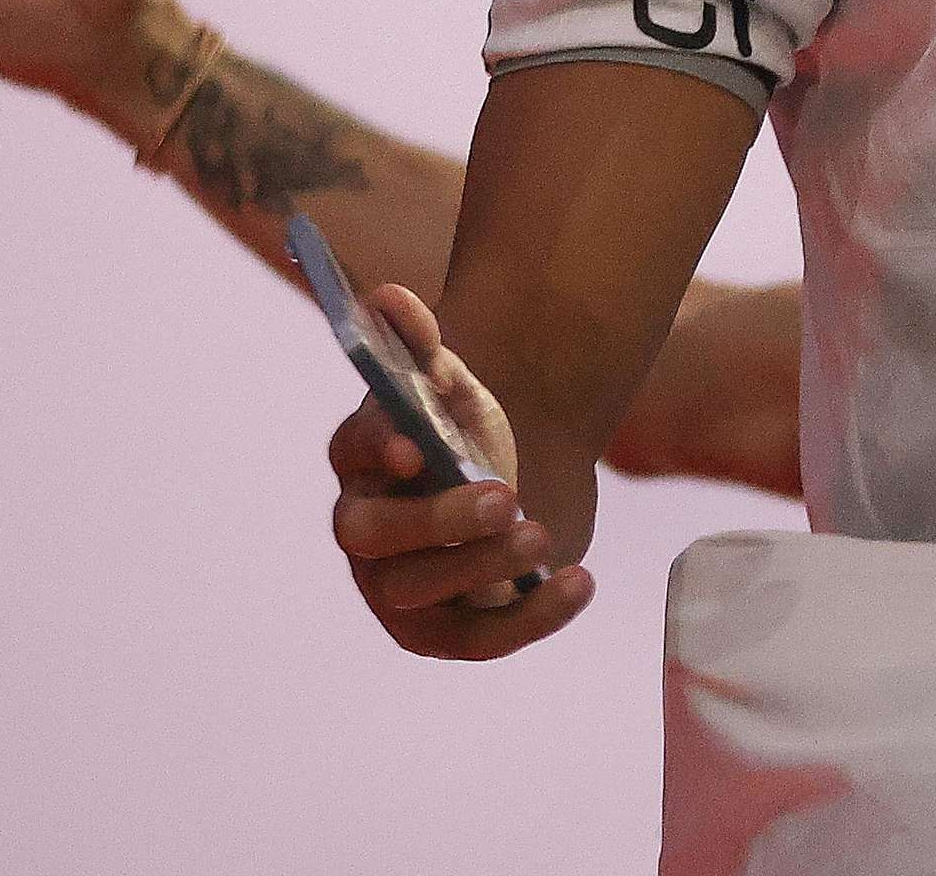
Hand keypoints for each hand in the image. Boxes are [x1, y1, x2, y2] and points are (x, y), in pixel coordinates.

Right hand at [326, 284, 593, 658]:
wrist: (526, 455)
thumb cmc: (475, 416)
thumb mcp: (455, 372)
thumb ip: (421, 337)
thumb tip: (386, 296)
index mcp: (361, 456)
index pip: (353, 453)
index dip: (379, 449)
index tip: (416, 444)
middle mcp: (365, 529)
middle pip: (375, 538)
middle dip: (437, 522)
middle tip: (504, 499)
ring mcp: (400, 586)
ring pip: (419, 595)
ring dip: (480, 568)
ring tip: (541, 533)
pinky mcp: (449, 627)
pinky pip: (480, 639)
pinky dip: (531, 620)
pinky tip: (581, 582)